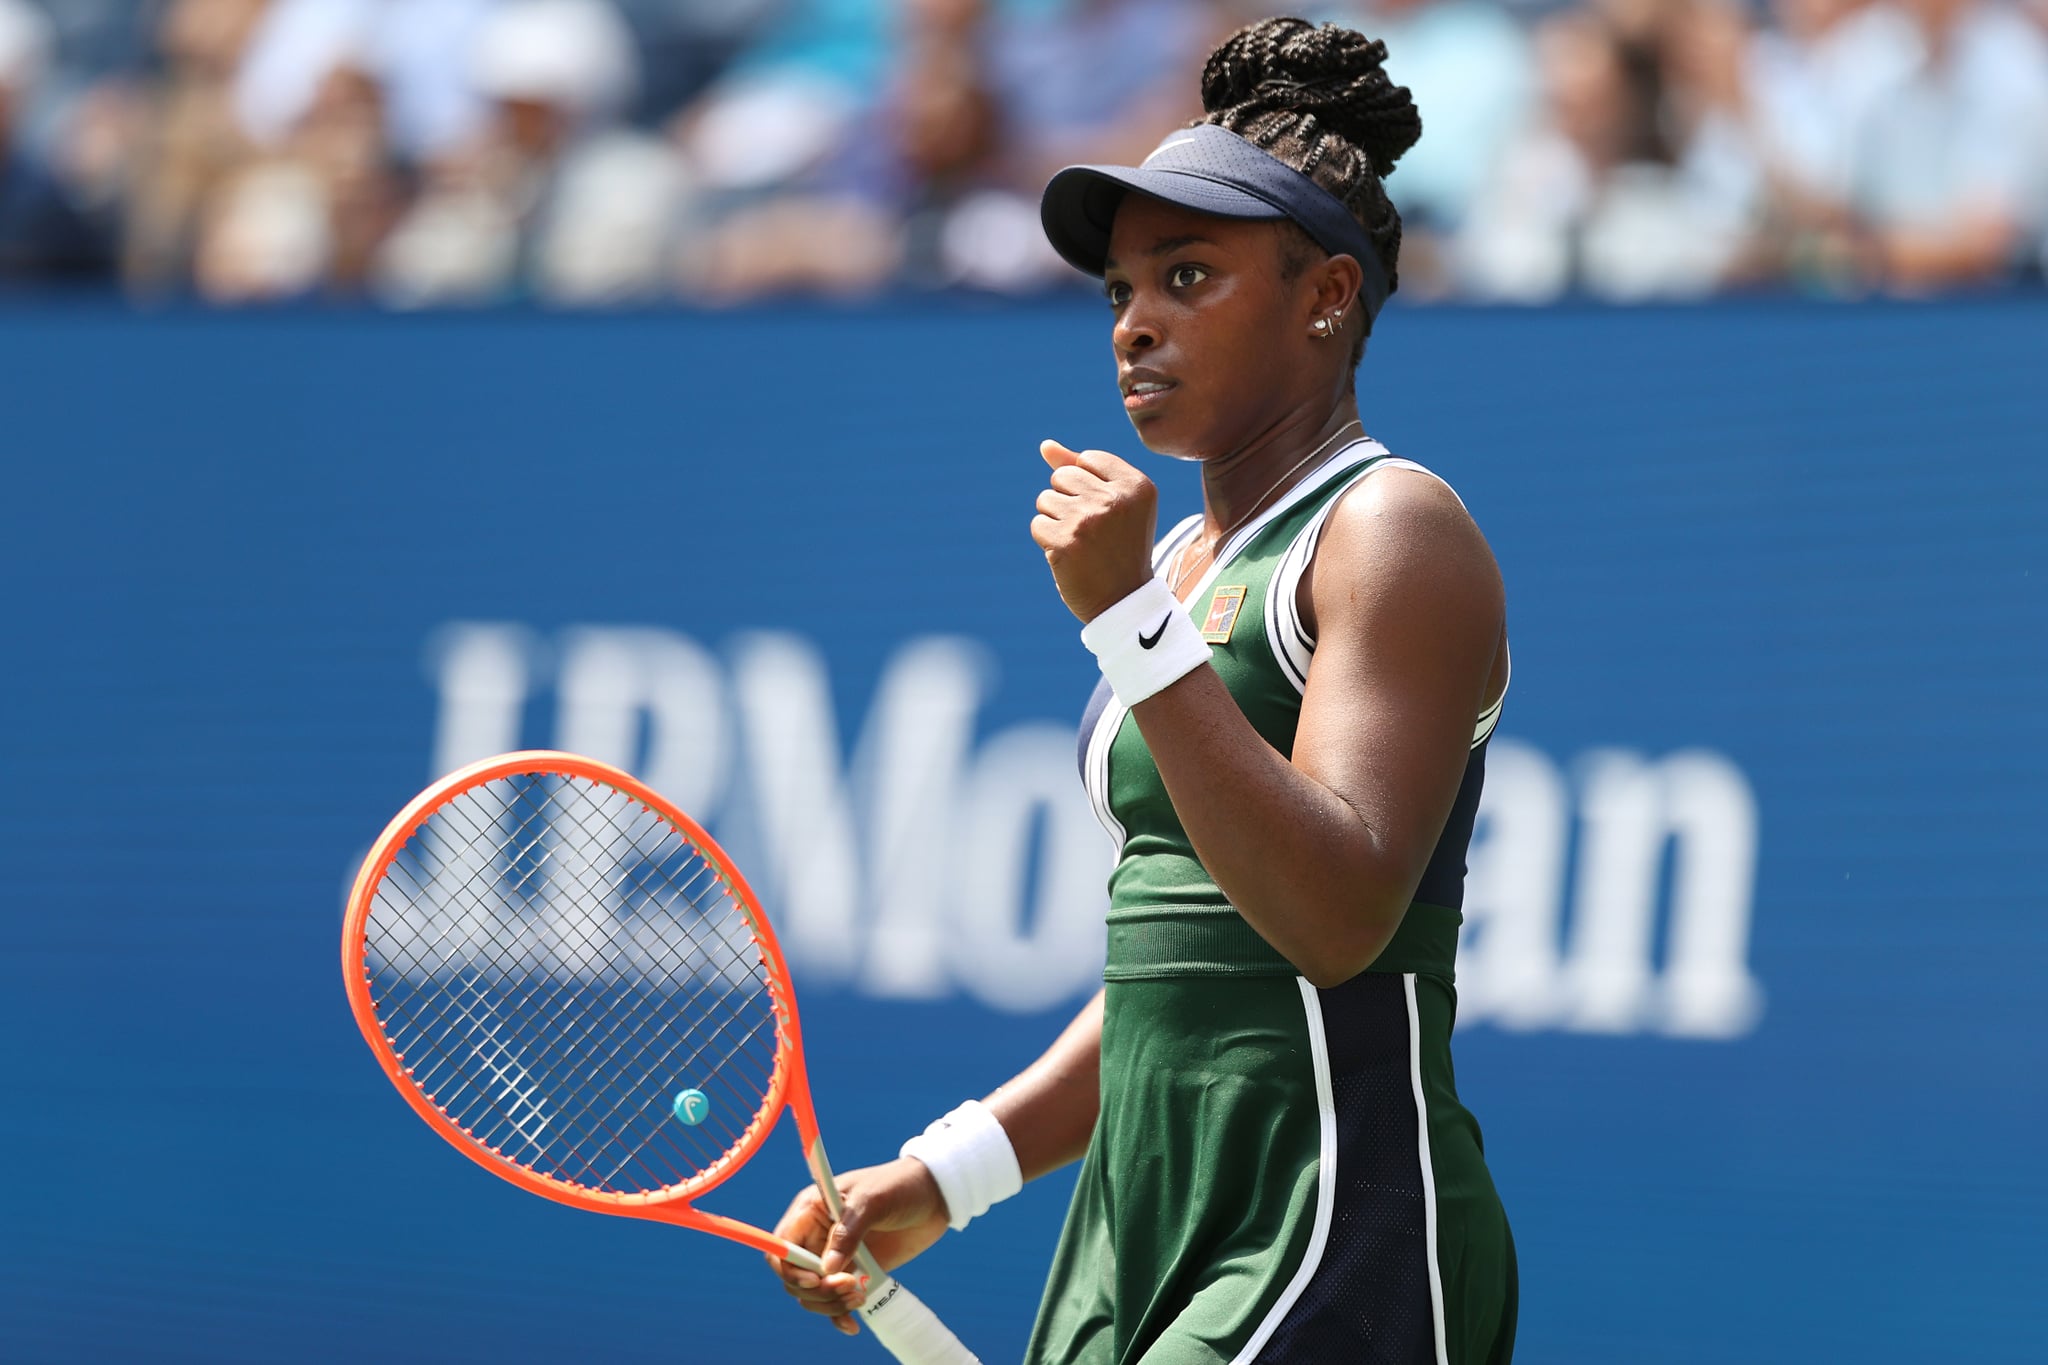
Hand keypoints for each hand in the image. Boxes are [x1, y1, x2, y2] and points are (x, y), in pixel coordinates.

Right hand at [764, 1157, 951, 1336]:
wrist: (933, 1196)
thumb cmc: (899, 1186)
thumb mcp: (872, 1200)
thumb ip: (848, 1233)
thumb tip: (827, 1269)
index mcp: (810, 1211)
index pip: (782, 1247)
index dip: (790, 1268)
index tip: (815, 1278)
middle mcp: (816, 1236)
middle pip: (794, 1277)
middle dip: (817, 1289)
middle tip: (851, 1286)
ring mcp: (835, 1257)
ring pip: (812, 1294)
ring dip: (830, 1304)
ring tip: (859, 1298)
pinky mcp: (854, 1273)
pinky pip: (834, 1302)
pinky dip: (838, 1315)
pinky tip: (852, 1324)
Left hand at [1032, 440, 1157, 622]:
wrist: (1123, 602)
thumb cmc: (1120, 549)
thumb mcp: (1116, 504)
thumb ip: (1082, 470)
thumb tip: (1045, 446)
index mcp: (1137, 485)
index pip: (1087, 459)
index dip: (1086, 486)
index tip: (1105, 513)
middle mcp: (1115, 499)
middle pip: (1062, 476)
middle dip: (1068, 500)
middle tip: (1092, 531)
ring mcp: (1088, 520)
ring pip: (1045, 499)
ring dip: (1055, 520)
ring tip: (1081, 542)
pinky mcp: (1065, 543)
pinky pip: (1038, 524)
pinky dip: (1047, 540)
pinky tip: (1069, 555)